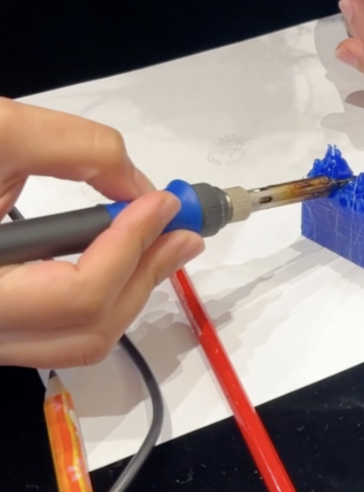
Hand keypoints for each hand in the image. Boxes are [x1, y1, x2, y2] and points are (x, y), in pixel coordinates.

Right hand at [0, 99, 203, 368]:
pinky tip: (115, 252)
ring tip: (162, 239)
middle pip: (84, 330)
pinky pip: (52, 330)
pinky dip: (97, 293)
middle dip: (143, 272)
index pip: (74, 295)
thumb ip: (77, 151)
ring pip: (73, 341)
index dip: (129, 246)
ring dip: (128, 287)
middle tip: (183, 228)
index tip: (163, 203)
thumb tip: (139, 186)